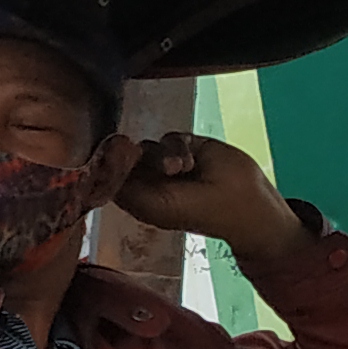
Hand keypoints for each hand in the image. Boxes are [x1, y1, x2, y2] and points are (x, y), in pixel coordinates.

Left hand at [110, 133, 306, 266]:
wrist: (242, 201)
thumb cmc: (197, 212)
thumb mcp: (155, 206)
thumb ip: (125, 188)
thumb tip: (105, 165)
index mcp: (135, 197)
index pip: (109, 176)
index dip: (109, 165)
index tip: (114, 157)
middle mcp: (146, 179)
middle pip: (125, 157)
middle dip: (138, 159)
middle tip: (158, 168)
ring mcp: (164, 161)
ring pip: (147, 145)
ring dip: (162, 155)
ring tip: (182, 169)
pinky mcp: (184, 145)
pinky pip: (168, 137)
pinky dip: (178, 147)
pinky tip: (191, 162)